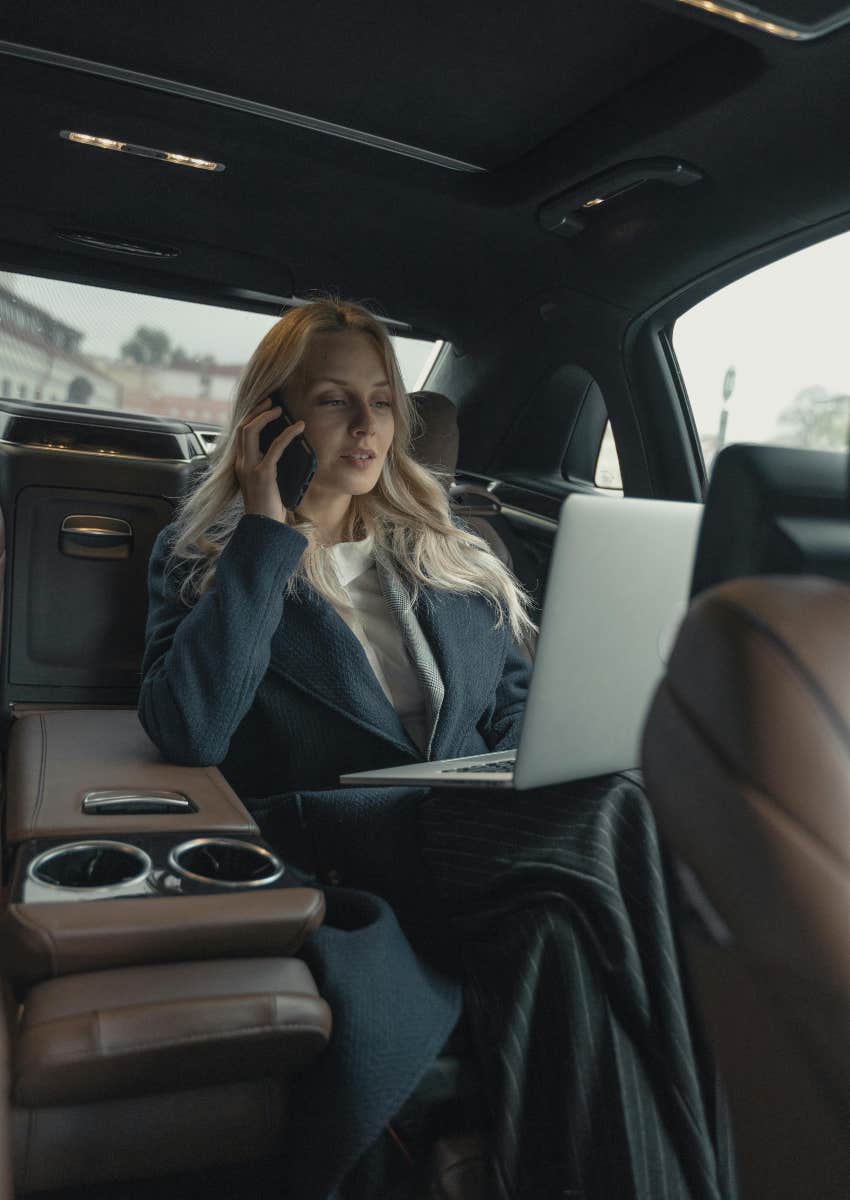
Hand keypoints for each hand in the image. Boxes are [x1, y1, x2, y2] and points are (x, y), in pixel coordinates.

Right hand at [235, 398, 305, 524]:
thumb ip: (268, 465)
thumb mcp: (266, 482)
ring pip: (250, 431)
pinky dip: (288, 434)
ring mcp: (250, 468)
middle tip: (271, 401)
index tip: (264, 407)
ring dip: (265, 416)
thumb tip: (283, 449)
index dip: (251, 417)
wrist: (264, 528)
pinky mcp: (263, 474)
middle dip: (256, 410)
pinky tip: (299, 428)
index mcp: (240, 465)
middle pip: (242, 427)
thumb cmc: (268, 508)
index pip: (241, 434)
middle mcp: (241, 464)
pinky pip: (275, 447)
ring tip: (280, 408)